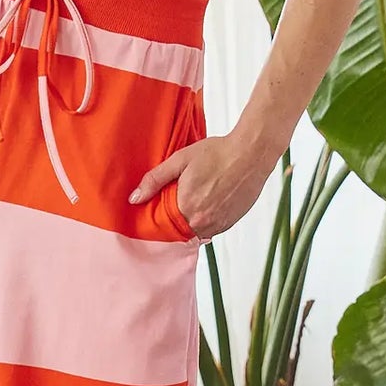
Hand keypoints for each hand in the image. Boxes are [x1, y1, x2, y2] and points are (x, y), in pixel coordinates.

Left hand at [127, 129, 271, 241]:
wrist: (251, 154)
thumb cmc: (216, 153)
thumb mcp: (179, 161)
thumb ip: (154, 180)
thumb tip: (134, 199)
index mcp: (186, 207)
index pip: (162, 226)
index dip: (157, 220)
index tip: (154, 211)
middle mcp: (203, 222)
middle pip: (179, 230)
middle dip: (173, 221)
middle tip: (173, 203)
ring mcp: (219, 224)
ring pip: (195, 231)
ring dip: (190, 221)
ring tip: (192, 200)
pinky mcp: (231, 222)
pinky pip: (211, 229)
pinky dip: (205, 220)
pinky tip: (206, 202)